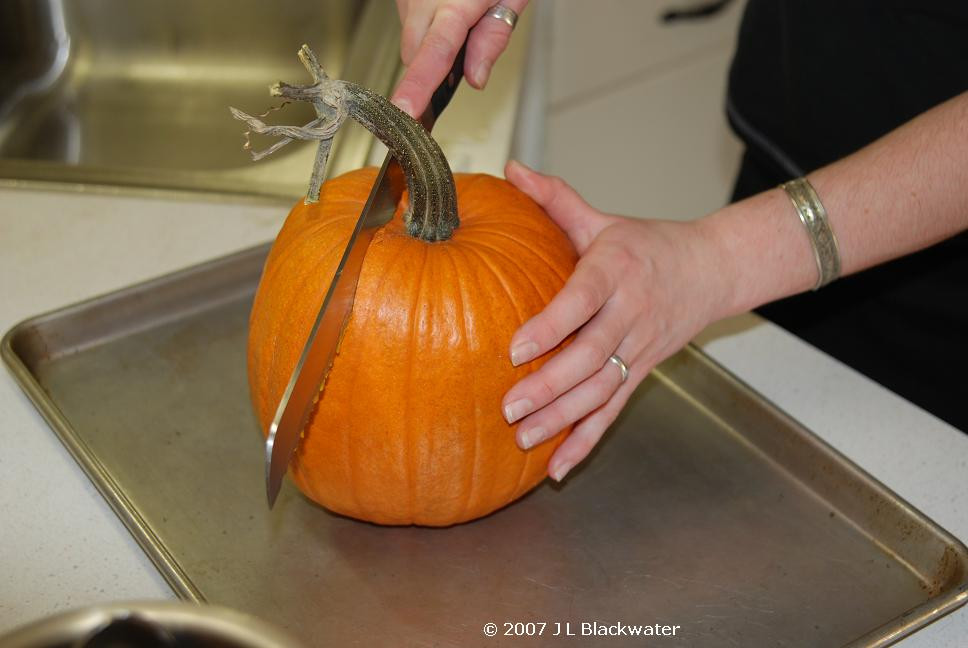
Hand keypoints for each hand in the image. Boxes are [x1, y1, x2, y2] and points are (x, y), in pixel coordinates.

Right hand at [391, 0, 527, 116]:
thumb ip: (493, 36)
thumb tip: (477, 77)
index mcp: (457, 4)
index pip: (434, 54)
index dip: (418, 86)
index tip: (405, 110)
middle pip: (415, 54)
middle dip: (432, 67)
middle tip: (463, 60)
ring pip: (410, 38)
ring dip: (430, 43)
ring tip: (462, 19)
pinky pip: (409, 18)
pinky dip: (426, 24)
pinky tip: (447, 10)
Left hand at [501, 161, 731, 480]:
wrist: (710, 271)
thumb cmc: (646, 245)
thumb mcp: (603, 220)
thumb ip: (556, 199)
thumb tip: (511, 170)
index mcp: (616, 272)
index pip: (582, 301)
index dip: (552, 325)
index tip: (516, 347)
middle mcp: (630, 314)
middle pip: (591, 357)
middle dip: (550, 386)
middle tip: (509, 407)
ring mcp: (638, 349)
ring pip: (601, 392)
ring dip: (563, 419)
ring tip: (524, 438)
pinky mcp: (641, 373)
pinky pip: (613, 412)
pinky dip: (587, 441)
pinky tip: (559, 468)